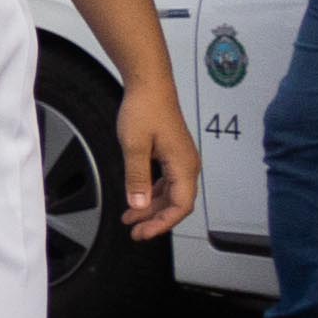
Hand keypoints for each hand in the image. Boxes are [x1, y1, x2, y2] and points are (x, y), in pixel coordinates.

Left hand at [118, 80, 197, 241]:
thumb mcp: (134, 146)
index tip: (144, 233)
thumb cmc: (145, 108)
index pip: (180, 206)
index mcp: (183, 166)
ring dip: (151, 207)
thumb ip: (136, 177)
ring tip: (130, 219)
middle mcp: (187, 165)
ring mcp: (180, 159)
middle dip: (155, 219)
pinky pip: (166, 181)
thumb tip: (138, 204)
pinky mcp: (172, 154)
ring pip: (170, 193)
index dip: (163, 223)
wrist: (149, 85)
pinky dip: (151, 193)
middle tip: (135, 232)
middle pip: (176, 203)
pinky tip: (137, 198)